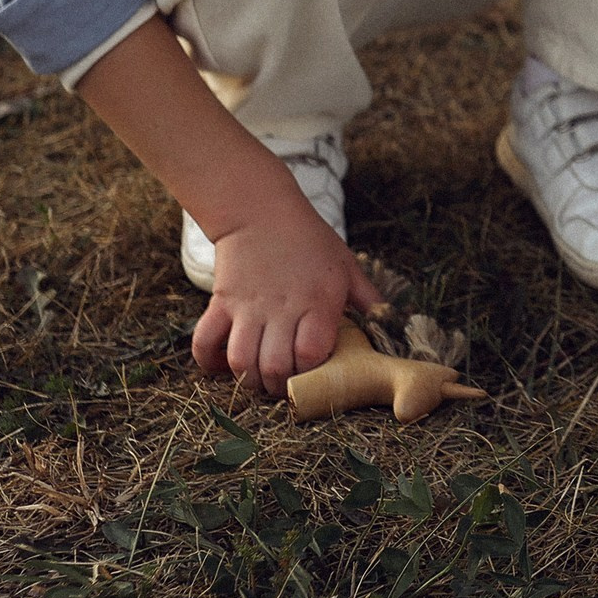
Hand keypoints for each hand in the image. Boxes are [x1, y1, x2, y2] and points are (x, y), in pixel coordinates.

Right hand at [190, 197, 385, 396]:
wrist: (260, 210)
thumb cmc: (310, 240)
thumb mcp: (347, 265)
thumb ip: (369, 298)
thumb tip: (392, 322)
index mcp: (317, 302)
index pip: (311, 353)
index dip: (312, 371)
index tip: (314, 372)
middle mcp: (281, 309)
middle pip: (274, 366)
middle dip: (280, 386)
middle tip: (286, 384)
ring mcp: (247, 308)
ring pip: (241, 361)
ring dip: (249, 379)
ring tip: (259, 378)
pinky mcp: (221, 303)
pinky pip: (205, 341)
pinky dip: (209, 362)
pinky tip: (222, 366)